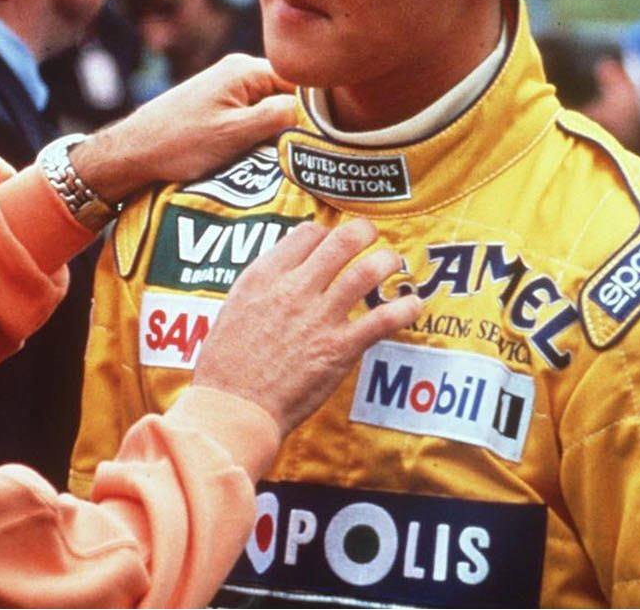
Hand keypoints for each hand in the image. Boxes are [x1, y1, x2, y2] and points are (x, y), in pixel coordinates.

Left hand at [69, 54, 294, 201]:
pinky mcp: (215, 105)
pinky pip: (250, 114)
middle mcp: (236, 71)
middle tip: (303, 151)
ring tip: (280, 155)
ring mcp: (224, 87)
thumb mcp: (236, 133)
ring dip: (274, 130)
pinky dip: (257, 133)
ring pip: (268, 106)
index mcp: (244, 69)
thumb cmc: (180, 142)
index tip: (324, 136)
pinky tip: (256, 153)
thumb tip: (310, 111)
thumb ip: (277, 116)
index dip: (314, 108)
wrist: (132, 152)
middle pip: (285, 93)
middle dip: (294, 120)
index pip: (299, 80)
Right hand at [192, 219, 422, 433]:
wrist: (233, 408)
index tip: (331, 243)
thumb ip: (263, 287)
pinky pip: (381, 320)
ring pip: (365, 272)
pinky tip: (413, 305)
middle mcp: (294, 289)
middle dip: (363, 232)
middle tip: (371, 235)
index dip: (324, 234)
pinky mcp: (338, 348)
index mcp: (264, 277)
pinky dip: (404, 309)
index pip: (306, 234)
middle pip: (340, 241)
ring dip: (386, 261)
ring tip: (393, 261)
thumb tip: (285, 272)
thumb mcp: (234, 308)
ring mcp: (319, 317)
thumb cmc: (226, 366)